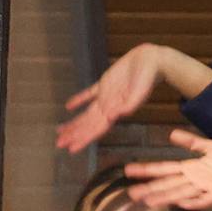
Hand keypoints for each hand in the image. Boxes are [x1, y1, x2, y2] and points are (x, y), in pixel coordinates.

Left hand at [56, 44, 211, 153]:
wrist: (152, 61)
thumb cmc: (148, 78)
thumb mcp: (140, 92)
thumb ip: (129, 105)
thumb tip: (113, 116)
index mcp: (116, 110)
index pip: (96, 128)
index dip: (83, 138)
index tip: (72, 149)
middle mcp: (109, 106)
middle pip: (89, 124)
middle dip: (74, 134)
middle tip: (59, 144)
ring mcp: (106, 95)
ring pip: (87, 113)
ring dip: (74, 122)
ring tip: (61, 131)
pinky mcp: (105, 84)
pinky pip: (89, 94)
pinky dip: (79, 100)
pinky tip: (69, 106)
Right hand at [123, 129, 211, 210]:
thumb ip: (193, 142)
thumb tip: (171, 134)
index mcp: (194, 168)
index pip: (166, 169)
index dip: (147, 170)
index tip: (128, 171)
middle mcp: (198, 180)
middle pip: (169, 184)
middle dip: (150, 188)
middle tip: (131, 194)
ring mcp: (209, 186)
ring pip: (183, 193)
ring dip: (166, 197)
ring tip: (149, 201)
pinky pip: (206, 198)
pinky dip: (195, 201)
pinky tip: (182, 203)